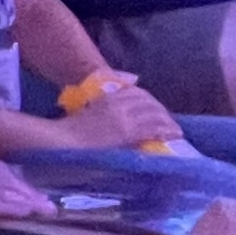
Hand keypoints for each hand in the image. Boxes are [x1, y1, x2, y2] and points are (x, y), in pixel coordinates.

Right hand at [60, 78, 185, 151]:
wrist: (61, 142)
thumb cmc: (69, 132)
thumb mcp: (87, 112)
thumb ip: (103, 107)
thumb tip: (117, 107)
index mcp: (107, 98)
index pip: (137, 92)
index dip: (150, 101)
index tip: (155, 110)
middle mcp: (118, 104)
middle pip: (149, 102)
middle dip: (162, 111)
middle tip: (168, 123)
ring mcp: (124, 118)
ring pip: (155, 113)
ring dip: (168, 121)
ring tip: (174, 131)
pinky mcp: (128, 132)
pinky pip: (154, 127)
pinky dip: (167, 130)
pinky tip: (174, 136)